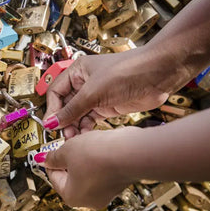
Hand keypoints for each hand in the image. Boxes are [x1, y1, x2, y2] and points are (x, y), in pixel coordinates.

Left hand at [42, 128, 141, 208]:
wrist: (130, 152)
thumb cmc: (98, 155)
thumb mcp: (67, 151)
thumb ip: (53, 157)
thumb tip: (43, 159)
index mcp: (71, 197)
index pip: (54, 178)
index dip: (51, 160)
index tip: (50, 149)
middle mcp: (89, 200)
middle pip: (70, 176)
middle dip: (68, 157)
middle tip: (67, 142)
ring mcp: (106, 192)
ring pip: (87, 171)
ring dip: (83, 155)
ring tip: (83, 140)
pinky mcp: (118, 182)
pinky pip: (102, 169)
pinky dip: (98, 157)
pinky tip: (98, 144)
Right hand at [44, 44, 185, 137]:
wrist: (158, 74)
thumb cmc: (127, 71)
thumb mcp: (93, 92)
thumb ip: (72, 109)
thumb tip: (52, 122)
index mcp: (77, 72)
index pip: (56, 92)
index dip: (52, 110)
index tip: (51, 126)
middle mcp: (85, 83)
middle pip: (66, 106)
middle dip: (64, 121)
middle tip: (63, 136)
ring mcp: (96, 96)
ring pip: (77, 115)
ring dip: (74, 127)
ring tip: (74, 139)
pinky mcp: (107, 107)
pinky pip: (90, 120)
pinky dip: (86, 129)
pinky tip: (85, 137)